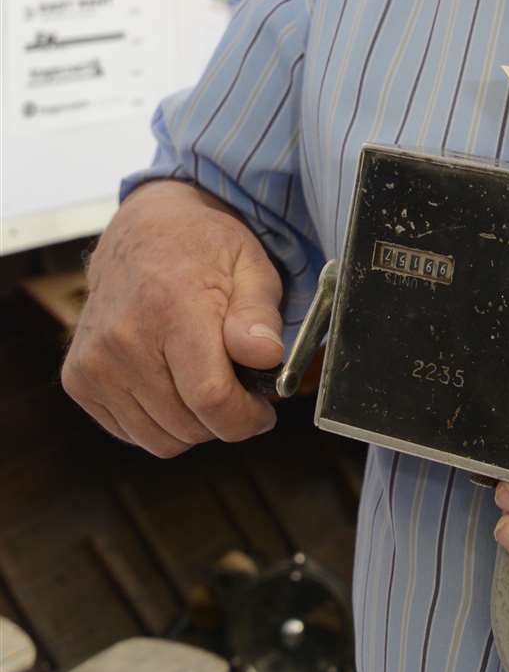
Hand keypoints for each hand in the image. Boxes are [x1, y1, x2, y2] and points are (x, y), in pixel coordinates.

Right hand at [62, 181, 284, 457]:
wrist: (144, 230)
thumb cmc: (205, 249)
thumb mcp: (251, 267)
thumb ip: (259, 316)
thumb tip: (267, 358)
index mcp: (172, 307)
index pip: (210, 397)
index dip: (245, 418)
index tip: (263, 411)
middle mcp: (123, 337)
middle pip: (187, 426)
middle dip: (223, 419)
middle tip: (237, 387)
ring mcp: (94, 361)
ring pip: (159, 440)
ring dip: (191, 424)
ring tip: (204, 381)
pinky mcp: (78, 378)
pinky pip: (130, 432)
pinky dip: (158, 421)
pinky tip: (172, 381)